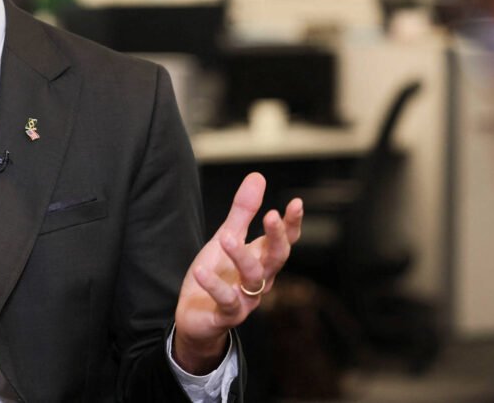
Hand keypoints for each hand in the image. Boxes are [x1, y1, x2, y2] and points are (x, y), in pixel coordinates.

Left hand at [173, 173, 302, 373]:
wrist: (197, 317)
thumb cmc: (218, 274)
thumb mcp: (227, 237)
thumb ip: (243, 211)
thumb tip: (258, 176)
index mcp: (262, 258)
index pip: (285, 240)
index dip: (292, 224)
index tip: (296, 203)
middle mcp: (260, 279)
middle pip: (276, 258)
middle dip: (276, 237)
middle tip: (270, 215)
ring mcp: (246, 298)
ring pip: (253, 277)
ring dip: (240, 256)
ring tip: (225, 237)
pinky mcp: (227, 314)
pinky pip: (225, 300)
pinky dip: (214, 286)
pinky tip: (200, 270)